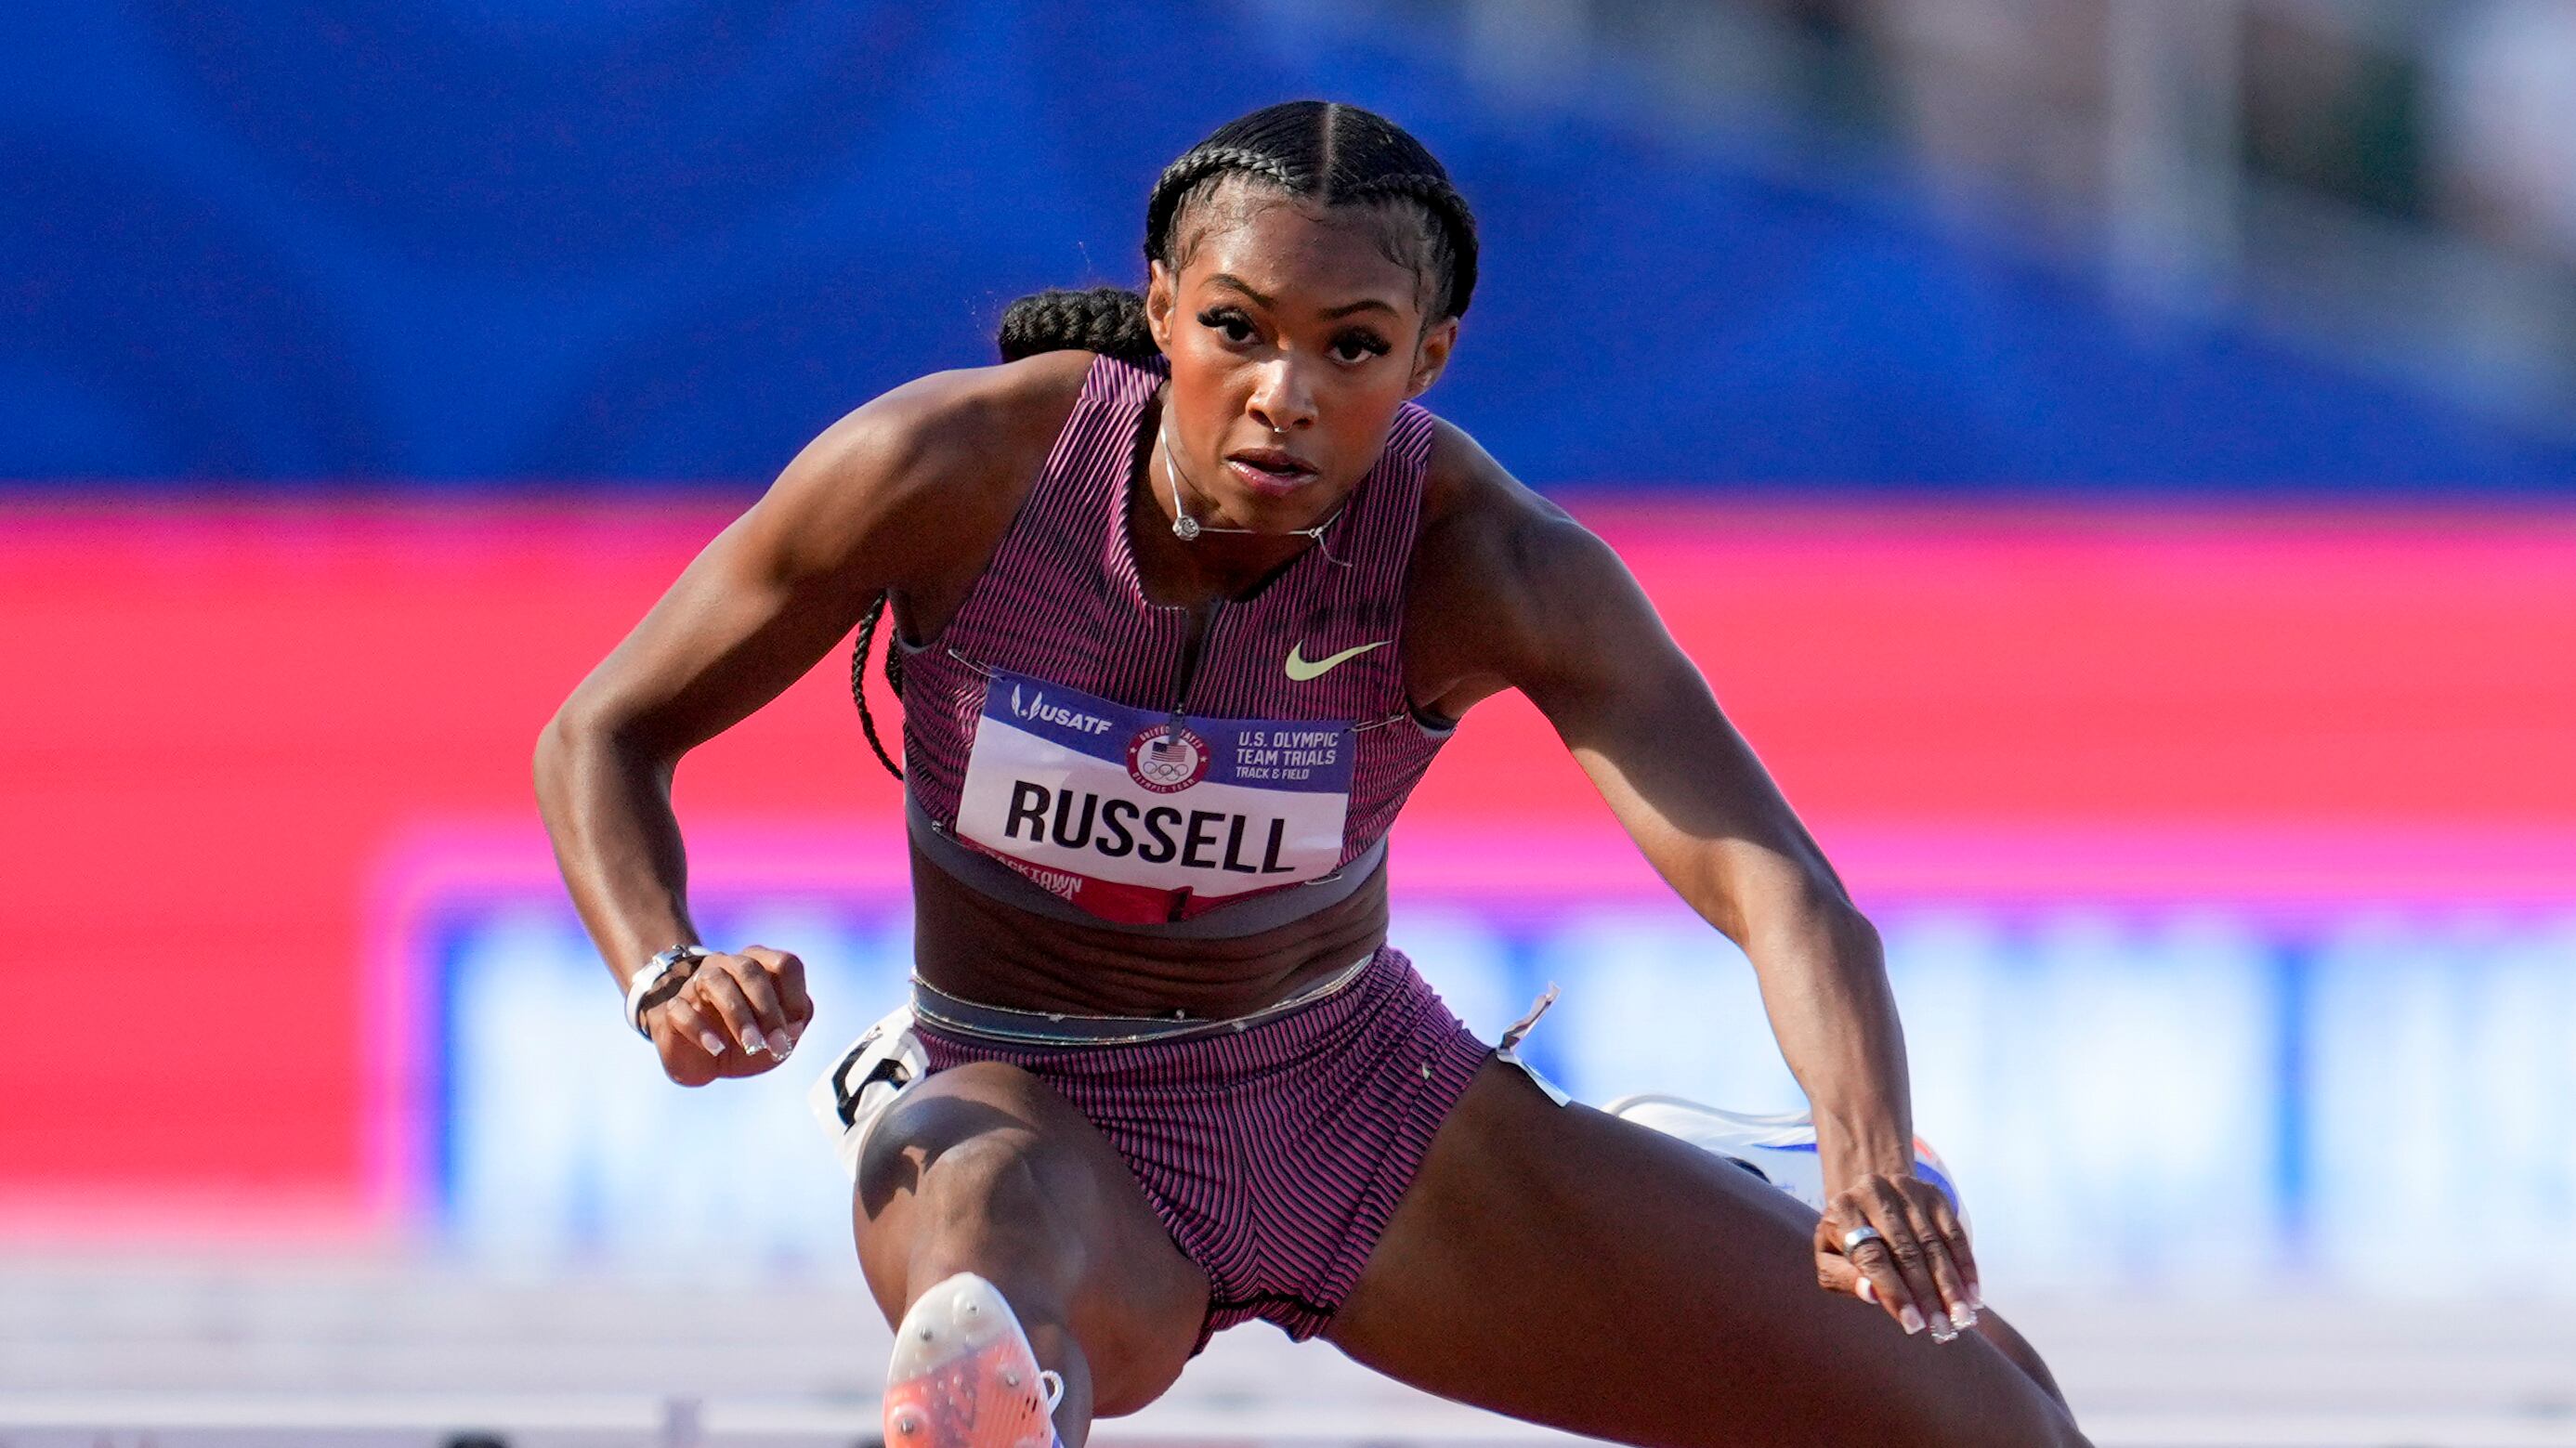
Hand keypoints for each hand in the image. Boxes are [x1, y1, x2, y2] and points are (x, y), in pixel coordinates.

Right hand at [641, 945, 814, 1085]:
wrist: (701, 1058)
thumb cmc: (745, 1038)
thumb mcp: (775, 1036)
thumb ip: (792, 1025)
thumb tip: (795, 1025)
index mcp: (760, 966)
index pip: (784, 963)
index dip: (794, 996)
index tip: (795, 1029)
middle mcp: (728, 965)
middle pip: (749, 970)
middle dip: (767, 1009)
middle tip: (776, 1045)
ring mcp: (696, 983)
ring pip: (715, 981)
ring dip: (738, 1015)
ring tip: (751, 1046)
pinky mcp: (673, 1008)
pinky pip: (681, 1008)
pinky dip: (700, 1029)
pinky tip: (716, 1048)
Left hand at [1814, 1171, 1980, 1340]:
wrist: (1865, 1198)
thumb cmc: (1846, 1240)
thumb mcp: (1830, 1260)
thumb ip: (1843, 1278)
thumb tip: (1870, 1293)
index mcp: (1842, 1212)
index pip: (1872, 1258)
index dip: (1893, 1292)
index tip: (1913, 1324)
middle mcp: (1873, 1193)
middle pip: (1906, 1251)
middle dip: (1927, 1294)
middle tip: (1942, 1327)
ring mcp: (1905, 1190)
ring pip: (1934, 1244)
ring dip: (1951, 1285)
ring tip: (1961, 1317)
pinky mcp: (1931, 1193)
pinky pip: (1954, 1233)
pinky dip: (1965, 1266)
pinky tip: (1972, 1294)